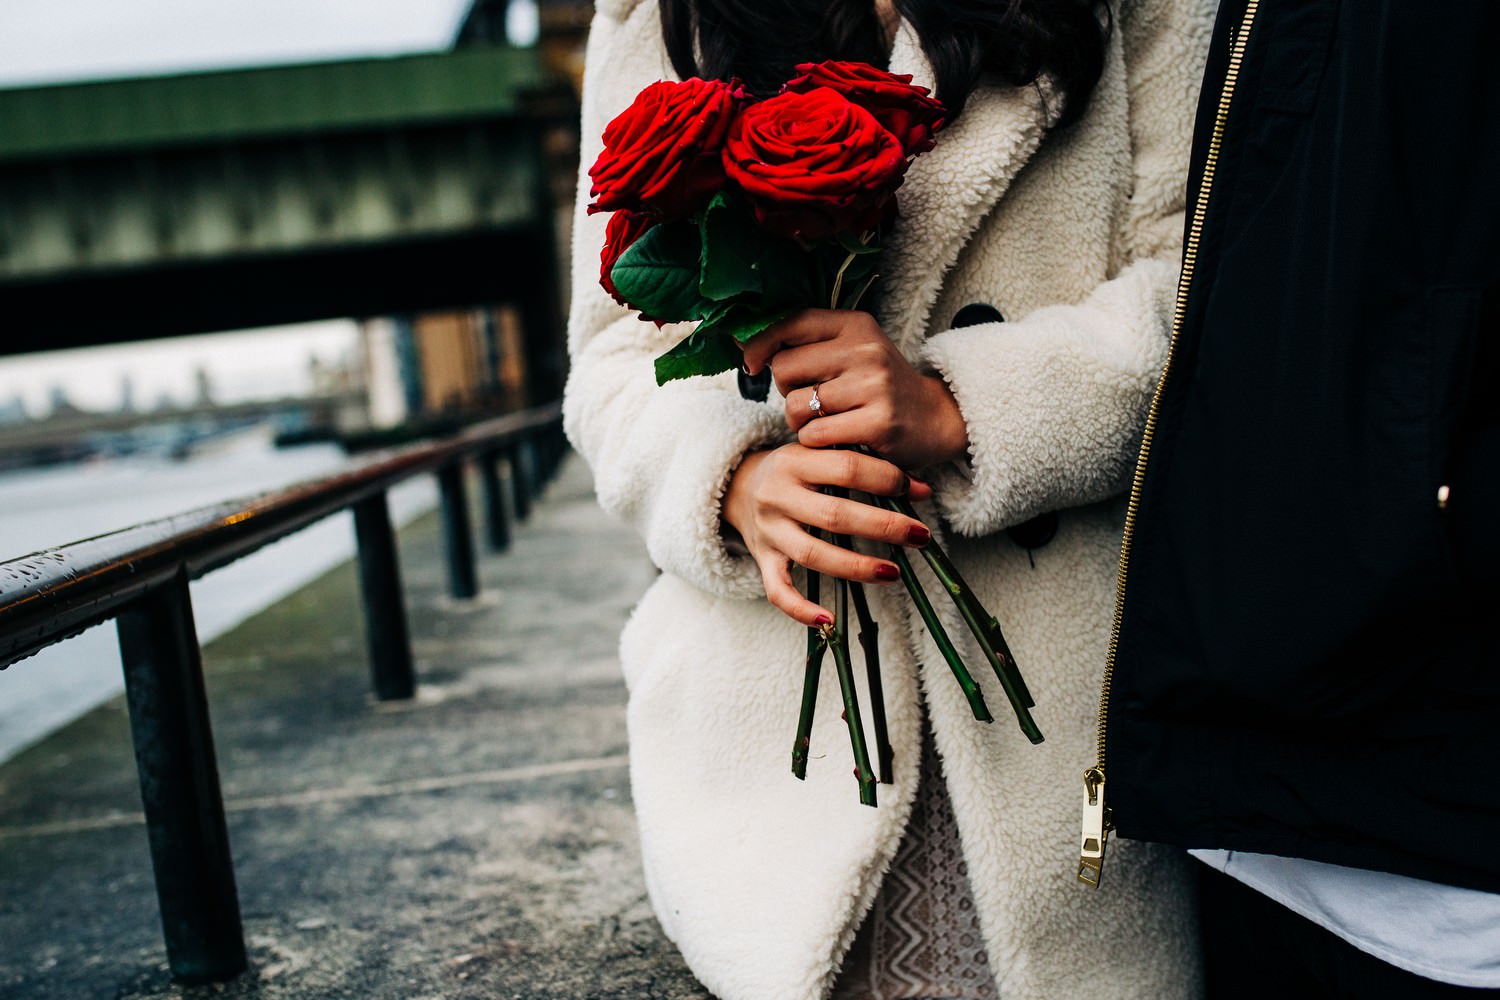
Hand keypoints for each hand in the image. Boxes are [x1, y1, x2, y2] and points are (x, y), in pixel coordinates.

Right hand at [723, 444, 933, 625]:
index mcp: (795, 461)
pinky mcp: (762, 560)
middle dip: (884, 526)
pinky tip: (830, 620)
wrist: (737, 485)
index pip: (847, 468)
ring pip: (814, 554)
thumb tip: (920, 488)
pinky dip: (801, 609)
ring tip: (894, 573)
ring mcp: (769, 531)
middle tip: (920, 536)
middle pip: (835, 515)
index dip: (888, 479)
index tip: (919, 493)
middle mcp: (777, 496)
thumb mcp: (818, 452)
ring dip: (857, 567)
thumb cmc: (795, 469)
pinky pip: (778, 591)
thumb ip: (860, 462)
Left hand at [742, 309, 968, 470]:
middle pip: (784, 368)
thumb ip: (808, 345)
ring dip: (800, 421)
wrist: (936, 418)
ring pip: (796, 405)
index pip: (790, 323)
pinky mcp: (877, 423)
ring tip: (823, 421)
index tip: (751, 362)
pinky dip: (816, 441)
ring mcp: (873, 386)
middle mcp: (865, 350)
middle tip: (810, 400)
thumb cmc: (880, 387)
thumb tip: (746, 349)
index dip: (760, 344)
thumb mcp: (853, 351)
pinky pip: (815, 434)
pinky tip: (835, 438)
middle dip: (785, 390)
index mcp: (855, 325)